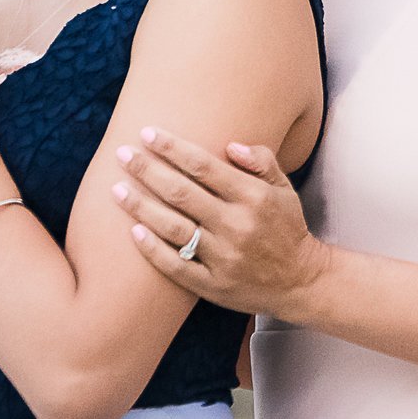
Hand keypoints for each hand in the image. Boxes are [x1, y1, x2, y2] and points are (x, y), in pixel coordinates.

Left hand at [114, 129, 331, 317]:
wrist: (301, 282)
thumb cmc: (287, 228)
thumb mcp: (284, 188)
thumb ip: (261, 161)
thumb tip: (230, 144)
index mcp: (253, 197)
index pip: (204, 166)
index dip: (172, 148)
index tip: (147, 133)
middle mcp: (236, 226)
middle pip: (181, 193)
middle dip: (147, 170)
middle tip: (122, 154)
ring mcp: (223, 258)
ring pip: (173, 228)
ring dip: (141, 207)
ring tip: (116, 189)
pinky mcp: (213, 285)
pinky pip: (176, 266)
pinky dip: (153, 249)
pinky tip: (133, 232)